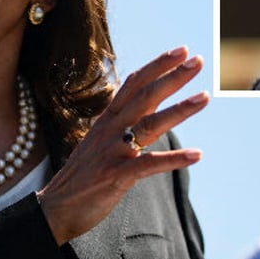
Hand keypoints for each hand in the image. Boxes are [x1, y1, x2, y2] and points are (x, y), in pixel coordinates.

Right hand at [37, 46, 208, 244]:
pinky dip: (174, 158)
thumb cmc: (82, 176)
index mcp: (107, 120)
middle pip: (145, 96)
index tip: (181, 51)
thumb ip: (121, 123)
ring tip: (204, 97)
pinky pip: (150, 164)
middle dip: (172, 77)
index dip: (158, 66)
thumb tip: (144, 106)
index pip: (134, 84)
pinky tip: (196, 154)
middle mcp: (110, 130)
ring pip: (150, 124)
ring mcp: (113, 151)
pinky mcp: (116, 175)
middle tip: (197, 60)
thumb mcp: (99, 141)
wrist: (55, 208)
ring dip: (179, 110)